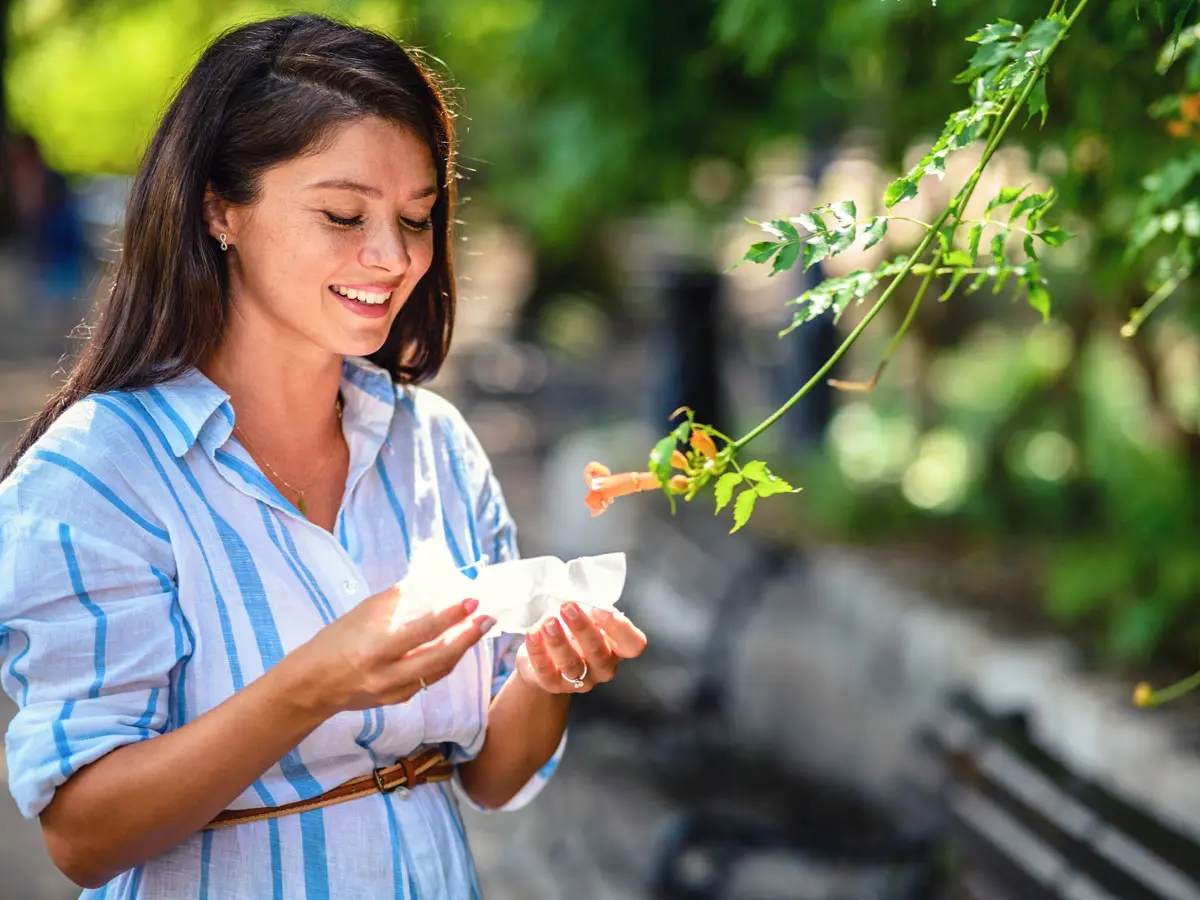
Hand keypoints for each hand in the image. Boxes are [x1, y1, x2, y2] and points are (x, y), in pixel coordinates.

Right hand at [295, 586, 494, 714]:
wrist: (312, 684)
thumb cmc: (336, 640)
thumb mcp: (363, 613)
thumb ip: (399, 600)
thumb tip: (433, 582)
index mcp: (375, 648)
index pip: (422, 631)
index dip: (451, 615)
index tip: (472, 600)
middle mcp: (387, 674)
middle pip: (439, 657)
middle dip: (468, 636)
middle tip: (487, 617)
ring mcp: (394, 691)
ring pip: (439, 671)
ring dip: (462, 649)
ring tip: (478, 628)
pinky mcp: (398, 700)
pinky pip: (429, 679)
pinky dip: (445, 661)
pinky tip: (456, 645)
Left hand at [515, 602, 646, 693]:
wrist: (547, 657)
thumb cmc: (573, 631)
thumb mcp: (588, 618)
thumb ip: (591, 609)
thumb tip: (580, 592)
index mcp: (617, 649)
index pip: (633, 645)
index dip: (620, 629)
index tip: (599, 609)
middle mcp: (603, 668)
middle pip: (599, 653)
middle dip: (583, 628)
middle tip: (567, 607)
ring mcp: (579, 680)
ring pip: (572, 664)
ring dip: (559, 641)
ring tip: (548, 622)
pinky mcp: (553, 685)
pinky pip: (546, 671)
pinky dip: (538, 651)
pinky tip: (533, 634)